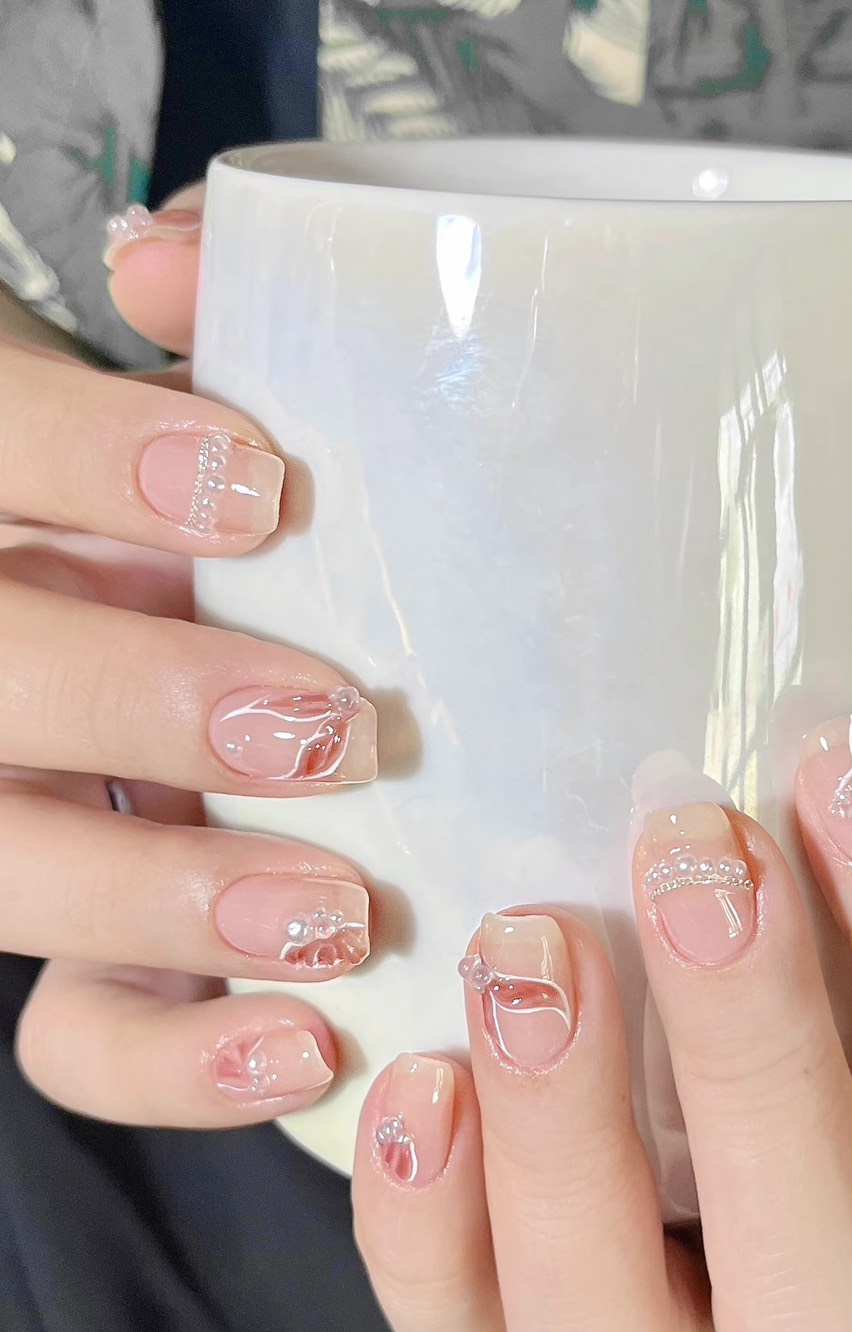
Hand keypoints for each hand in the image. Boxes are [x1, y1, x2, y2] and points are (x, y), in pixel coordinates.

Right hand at [3, 194, 377, 1123]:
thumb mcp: (180, 401)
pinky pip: (72, 1039)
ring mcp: (13, 815)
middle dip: (142, 708)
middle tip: (328, 727)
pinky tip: (303, 1043)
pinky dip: (174, 1063)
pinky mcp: (73, 951)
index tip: (257, 486)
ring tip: (335, 913)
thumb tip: (166, 264)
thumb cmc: (187, 501)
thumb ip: (198, 311)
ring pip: (4, 875)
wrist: (137, 601)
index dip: (80, 469)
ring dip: (160, 902)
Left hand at [351, 707, 851, 1331]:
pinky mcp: (515, 1276)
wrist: (743, 883)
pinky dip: (423, 1221)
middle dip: (750, 1072)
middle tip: (692, 867)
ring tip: (530, 955)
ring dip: (562, 1160)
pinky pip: (459, 1318)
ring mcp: (667, 1295)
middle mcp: (830, 1275)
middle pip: (815, 1309)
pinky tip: (423, 1066)